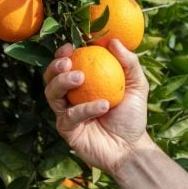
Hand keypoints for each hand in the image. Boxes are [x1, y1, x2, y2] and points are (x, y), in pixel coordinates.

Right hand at [43, 39, 152, 174]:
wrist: (131, 148)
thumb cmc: (132, 115)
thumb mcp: (137, 84)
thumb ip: (129, 62)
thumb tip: (114, 41)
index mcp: (81, 84)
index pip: (65, 65)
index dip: (62, 54)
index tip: (71, 46)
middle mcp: (69, 97)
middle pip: (50, 78)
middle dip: (55, 67)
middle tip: (68, 62)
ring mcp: (66, 114)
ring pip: (52, 95)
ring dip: (63, 82)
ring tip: (81, 77)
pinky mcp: (67, 130)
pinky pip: (69, 116)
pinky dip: (85, 109)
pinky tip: (103, 105)